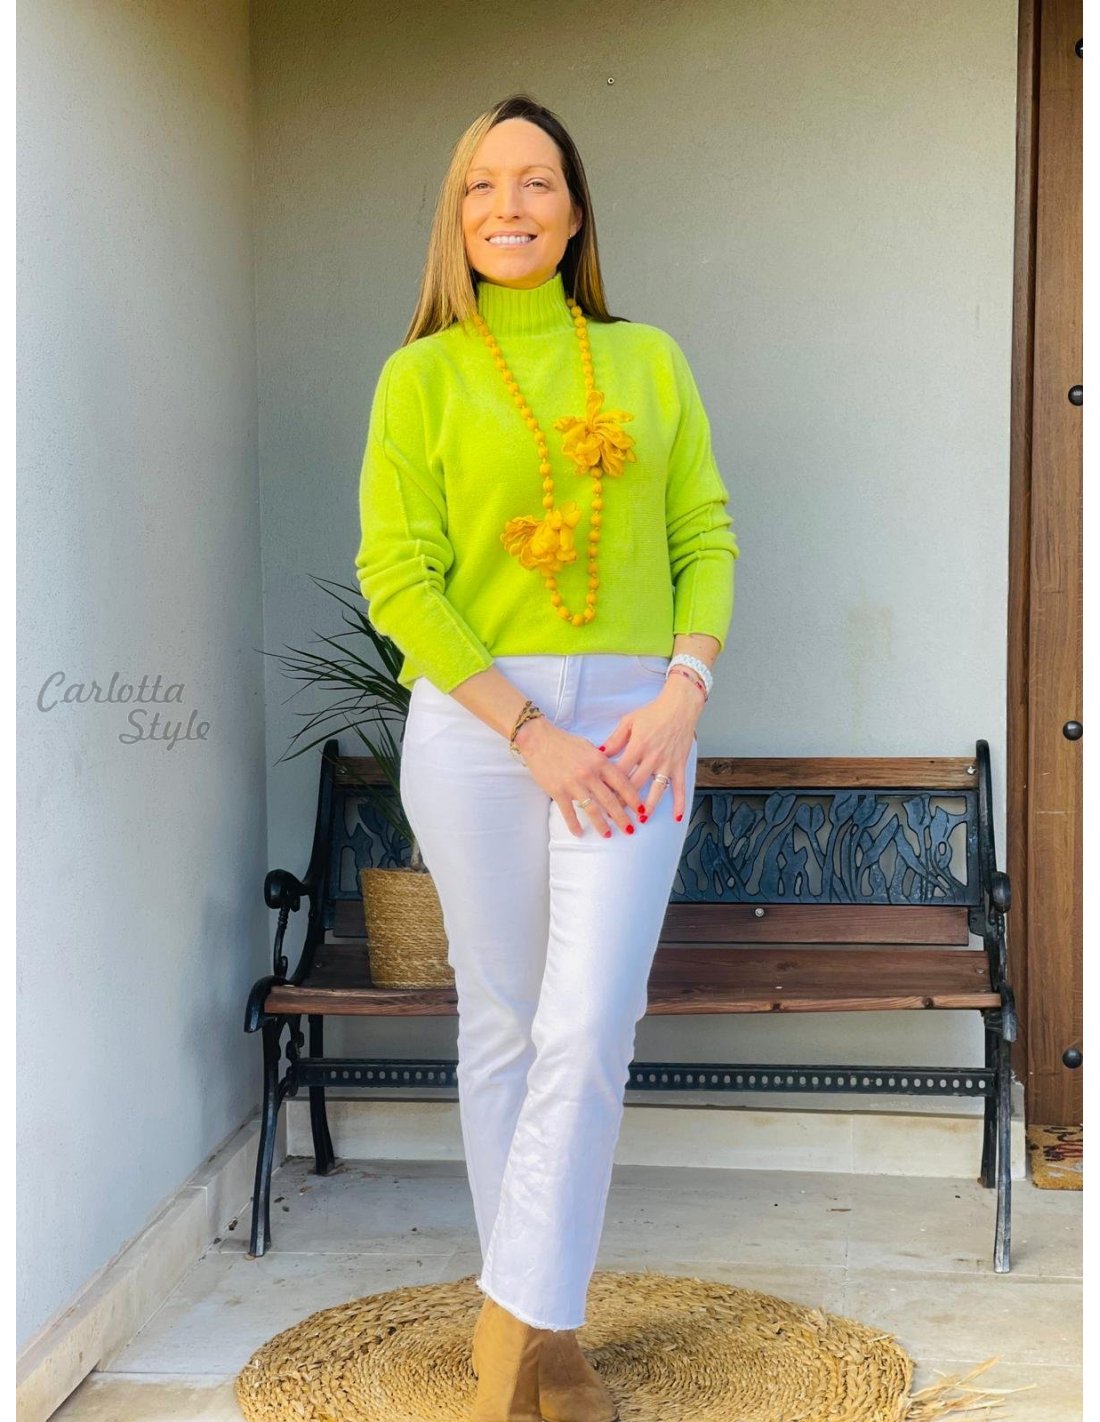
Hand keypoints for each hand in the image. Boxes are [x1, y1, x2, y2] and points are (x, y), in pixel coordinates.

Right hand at [513, 716, 642, 838]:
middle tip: (630, 830)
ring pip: (592, 809)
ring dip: (602, 825)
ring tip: (608, 835)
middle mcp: (589, 774)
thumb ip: (603, 762)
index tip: (640, 810)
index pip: (622, 783)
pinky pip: (569, 812)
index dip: (634, 799)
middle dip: (622, 818)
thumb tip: (615, 776)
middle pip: (610, 801)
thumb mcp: (590, 747)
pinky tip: (579, 833)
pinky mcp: (558, 791)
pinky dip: (574, 825)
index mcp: (600, 761)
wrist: (539, 739)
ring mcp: (573, 784)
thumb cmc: (565, 742)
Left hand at [598, 674, 700, 822]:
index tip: (600, 798)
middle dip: (624, 802)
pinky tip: (677, 817)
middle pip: (635, 785)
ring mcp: (668, 763)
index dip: (609, 786)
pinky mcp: (680, 765)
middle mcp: (653, 757)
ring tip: (641, 820)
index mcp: (638, 746)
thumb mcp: (629, 722)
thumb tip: (599, 753)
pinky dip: (680, 803)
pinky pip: (680, 787)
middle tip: (615, 815)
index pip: (620, 772)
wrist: (679, 706)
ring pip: (657, 790)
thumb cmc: (652, 712)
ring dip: (649, 806)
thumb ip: (614, 739)